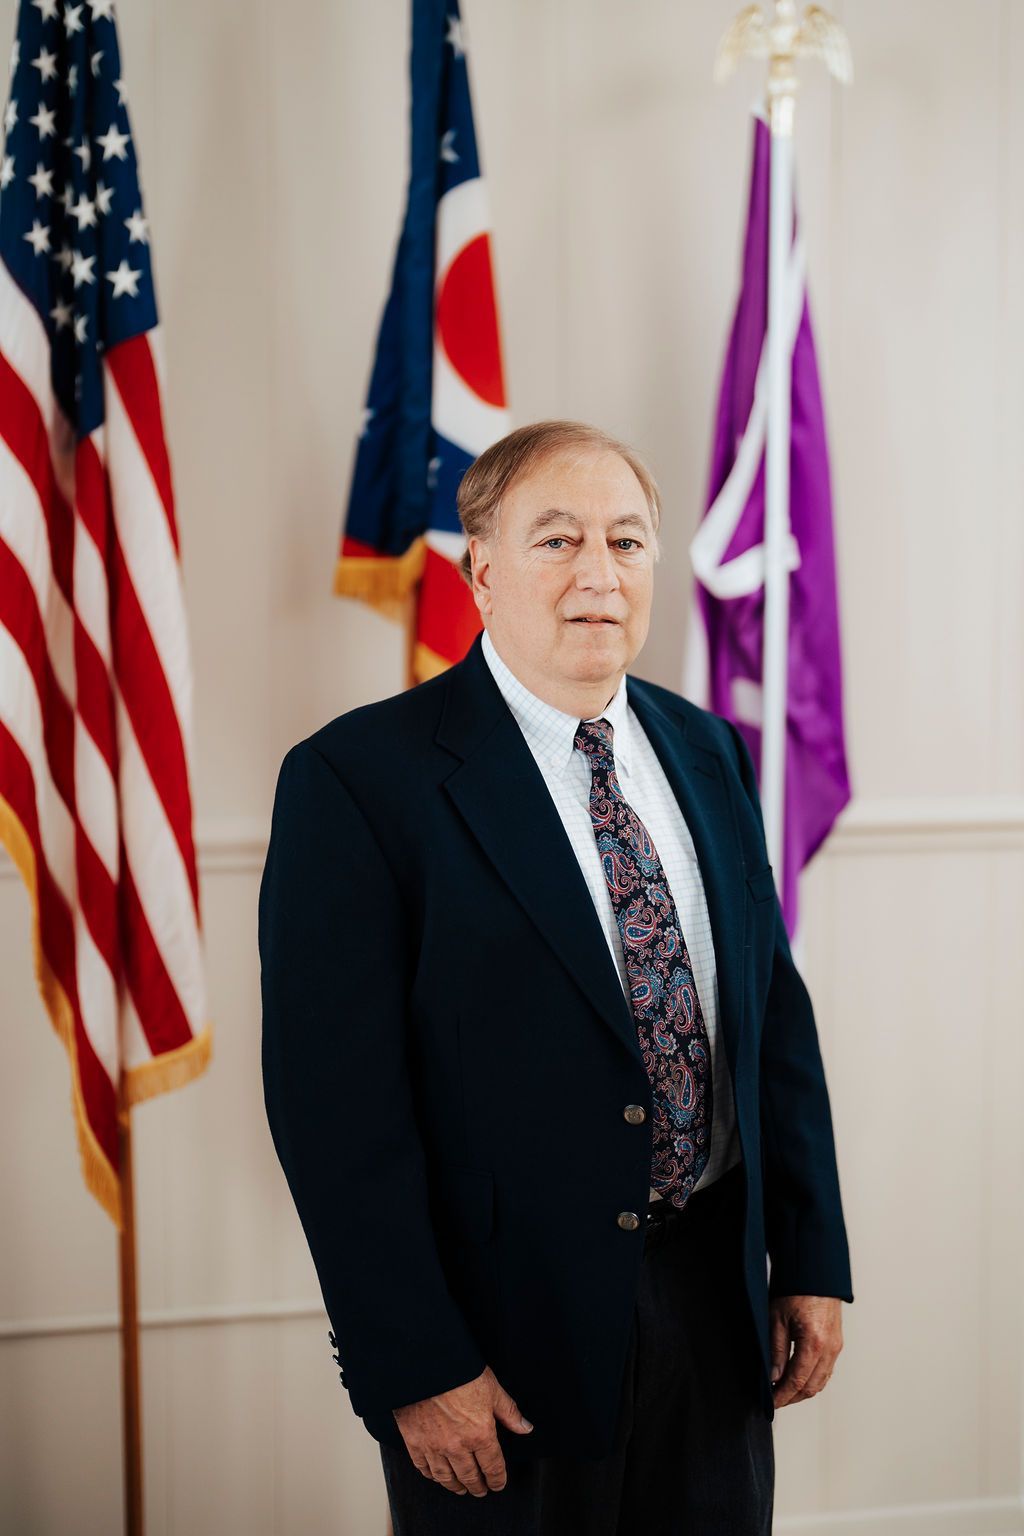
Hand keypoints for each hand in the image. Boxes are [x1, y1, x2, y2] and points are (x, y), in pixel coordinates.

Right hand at [392, 1366, 533, 1495]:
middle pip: (470, 1477)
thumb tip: (525, 1427)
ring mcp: (434, 1446)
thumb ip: (509, 1412)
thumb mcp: (492, 1388)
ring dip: (455, 1486)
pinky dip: (431, 1475)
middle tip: (481, 1490)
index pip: (493, 1467)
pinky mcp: (414, 1442)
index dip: (498, 1480)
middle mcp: (457, 1446)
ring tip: (461, 1489)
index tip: (498, 1484)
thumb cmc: (459, 1372)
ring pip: (446, 1477)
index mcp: (480, 1434)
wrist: (424, 1364)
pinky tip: (436, 1475)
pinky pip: (423, 1468)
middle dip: (478, 1486)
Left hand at [769, 1295, 842, 1406]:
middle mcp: (830, 1348)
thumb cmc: (795, 1290)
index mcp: (814, 1343)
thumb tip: (773, 1377)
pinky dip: (812, 1380)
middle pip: (811, 1387)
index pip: (797, 1381)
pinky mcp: (837, 1343)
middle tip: (774, 1400)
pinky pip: (826, 1370)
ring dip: (802, 1391)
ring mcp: (836, 1347)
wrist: (815, 1273)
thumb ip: (776, 1351)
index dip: (782, 1396)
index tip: (770, 1403)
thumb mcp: (777, 1319)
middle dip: (792, 1397)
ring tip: (783, 1392)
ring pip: (821, 1382)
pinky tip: (798, 1379)